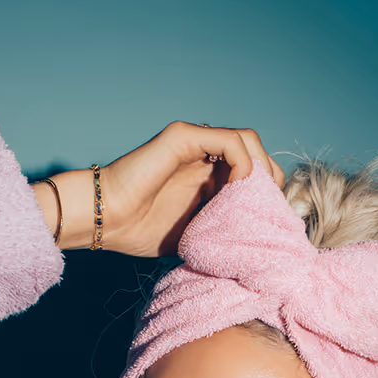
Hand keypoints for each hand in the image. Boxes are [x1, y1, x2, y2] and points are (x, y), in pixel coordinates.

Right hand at [32, 123, 283, 256]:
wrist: (106, 220)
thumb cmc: (141, 231)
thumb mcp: (197, 233)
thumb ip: (224, 226)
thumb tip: (259, 240)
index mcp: (206, 174)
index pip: (253, 170)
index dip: (267, 191)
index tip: (271, 218)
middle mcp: (203, 154)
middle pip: (256, 153)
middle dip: (270, 180)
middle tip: (270, 209)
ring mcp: (194, 143)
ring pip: (247, 141)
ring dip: (261, 168)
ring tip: (257, 198)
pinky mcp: (184, 137)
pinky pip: (230, 140)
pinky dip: (244, 161)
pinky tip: (239, 187)